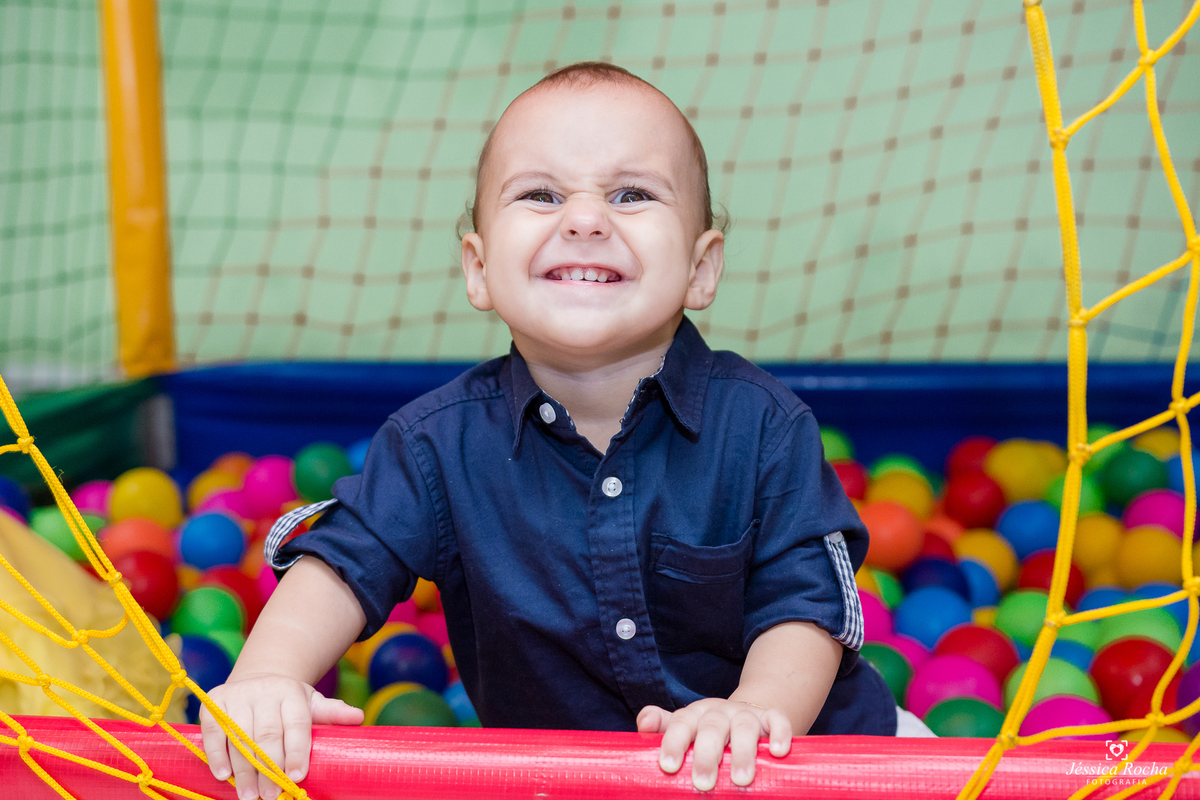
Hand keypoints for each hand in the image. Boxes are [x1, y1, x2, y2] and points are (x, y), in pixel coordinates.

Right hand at [198, 674, 363, 799]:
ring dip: (244, 770)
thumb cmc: (289, 702)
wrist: (259, 679)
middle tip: (271, 796)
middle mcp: (265, 691)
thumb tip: (358, 717)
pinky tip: (224, 775)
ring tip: (250, 796)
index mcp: (292, 693)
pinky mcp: (215, 701)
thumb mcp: (312, 703)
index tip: (297, 778)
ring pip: (239, 736)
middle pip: (266, 734)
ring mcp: (238, 695)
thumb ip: (332, 713)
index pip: (296, 725)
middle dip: (269, 768)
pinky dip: (217, 754)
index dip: (296, 752)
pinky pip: (214, 730)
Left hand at [636, 698, 791, 790]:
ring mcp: (746, 714)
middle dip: (707, 756)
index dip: (673, 742)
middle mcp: (719, 712)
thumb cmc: (707, 733)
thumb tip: (644, 723)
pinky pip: (777, 719)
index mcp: (694, 716)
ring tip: (740, 780)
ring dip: (742, 753)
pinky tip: (776, 751)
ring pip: (744, 727)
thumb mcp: (685, 729)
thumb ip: (662, 728)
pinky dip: (779, 733)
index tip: (667, 766)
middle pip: (711, 727)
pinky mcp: (770, 718)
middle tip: (702, 784)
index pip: (680, 724)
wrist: (746, 715)